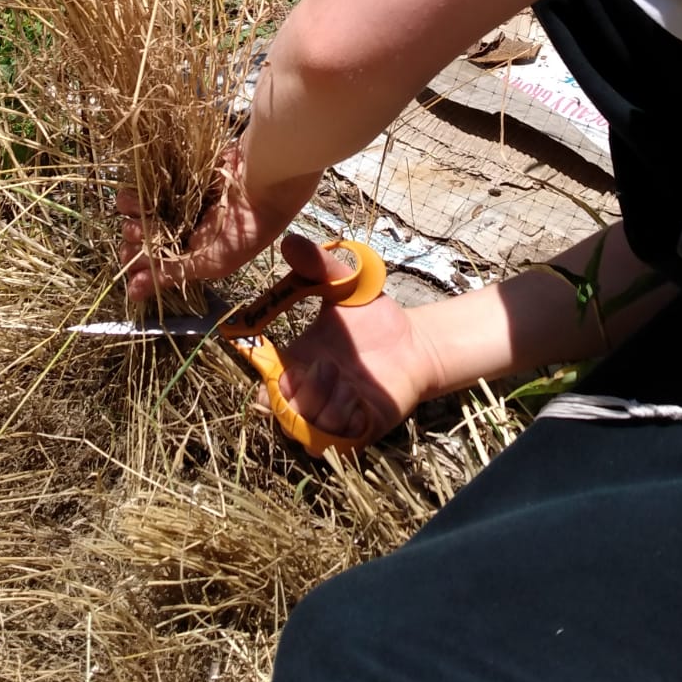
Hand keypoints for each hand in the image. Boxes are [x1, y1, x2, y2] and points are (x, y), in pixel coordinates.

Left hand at [117, 145, 320, 300]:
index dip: (140, 266)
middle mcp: (185, 232)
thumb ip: (171, 274)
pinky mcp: (177, 181)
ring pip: (143, 214)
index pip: (157, 265)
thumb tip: (134, 294)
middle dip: (134, 241)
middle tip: (137, 236)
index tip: (132, 264)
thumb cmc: (242, 233)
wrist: (262, 184)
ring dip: (131, 215)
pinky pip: (148, 190)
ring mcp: (179, 206)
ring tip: (131, 212)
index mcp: (194, 256)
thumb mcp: (209, 262)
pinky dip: (137, 195)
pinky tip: (131, 197)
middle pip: (146, 239)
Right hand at [256, 233, 443, 447]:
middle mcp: (310, 391)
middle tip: (326, 367)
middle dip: (296, 394)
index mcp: (298, 361)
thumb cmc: (374, 315)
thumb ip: (318, 265)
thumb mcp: (344, 285)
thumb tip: (289, 240)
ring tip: (345, 380)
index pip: (265, 381)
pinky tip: (358, 399)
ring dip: (321, 405)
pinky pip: (335, 440)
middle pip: (281, 411)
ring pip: (307, 427)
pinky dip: (341, 422)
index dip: (266, 380)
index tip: (283, 365)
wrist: (416, 341)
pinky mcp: (357, 430)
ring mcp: (332, 413)